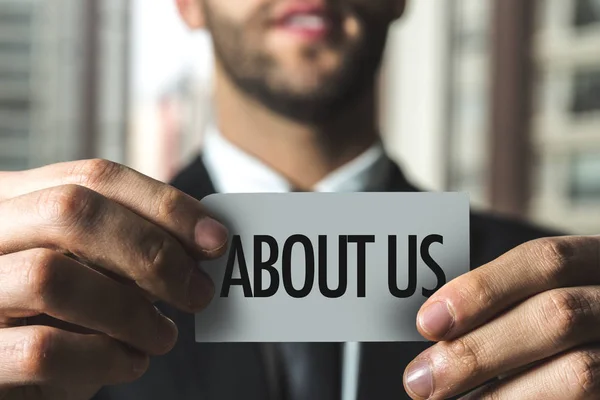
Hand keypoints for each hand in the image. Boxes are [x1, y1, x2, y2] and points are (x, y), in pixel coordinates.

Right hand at [0, 160, 227, 399]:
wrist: (8, 369)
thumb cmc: (54, 313)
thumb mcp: (88, 267)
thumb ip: (128, 245)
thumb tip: (206, 240)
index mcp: (13, 200)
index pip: (94, 177)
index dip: (164, 204)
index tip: (216, 238)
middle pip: (71, 210)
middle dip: (152, 251)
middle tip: (198, 292)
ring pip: (51, 276)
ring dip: (131, 311)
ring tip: (164, 336)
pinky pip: (42, 350)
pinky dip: (104, 358)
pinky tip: (130, 363)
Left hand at [403, 236, 599, 398]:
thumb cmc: (569, 325)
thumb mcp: (548, 296)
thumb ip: (507, 304)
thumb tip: (435, 326)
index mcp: (597, 263)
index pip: (545, 260)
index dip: (482, 289)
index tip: (428, 321)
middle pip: (555, 316)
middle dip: (478, 350)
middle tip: (421, 380)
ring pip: (579, 372)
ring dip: (499, 394)